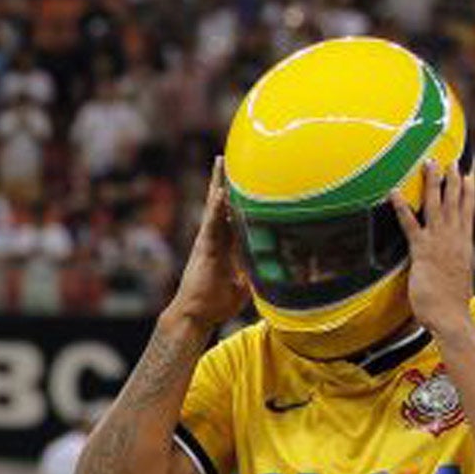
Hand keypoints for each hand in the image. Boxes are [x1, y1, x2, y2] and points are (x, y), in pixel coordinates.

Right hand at [165, 157, 248, 327]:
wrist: (194, 315)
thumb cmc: (217, 304)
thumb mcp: (246, 285)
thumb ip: (258, 273)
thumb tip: (280, 271)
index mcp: (225, 245)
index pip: (234, 215)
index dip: (238, 197)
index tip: (244, 179)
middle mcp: (214, 239)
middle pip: (220, 204)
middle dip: (223, 181)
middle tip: (226, 157)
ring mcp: (207, 242)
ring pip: (214, 207)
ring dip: (218, 184)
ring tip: (220, 162)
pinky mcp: (204, 248)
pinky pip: (212, 223)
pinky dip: (217, 207)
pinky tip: (222, 191)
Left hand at [391, 159, 474, 336]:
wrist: (451, 317)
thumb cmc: (451, 305)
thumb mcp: (456, 280)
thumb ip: (452, 268)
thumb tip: (450, 267)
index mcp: (463, 245)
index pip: (467, 212)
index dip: (468, 191)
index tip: (468, 173)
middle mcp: (454, 240)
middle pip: (455, 202)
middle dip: (452, 179)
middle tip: (450, 158)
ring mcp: (439, 244)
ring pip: (437, 206)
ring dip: (432, 183)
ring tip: (429, 163)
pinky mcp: (422, 252)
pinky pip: (410, 225)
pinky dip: (401, 208)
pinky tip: (393, 193)